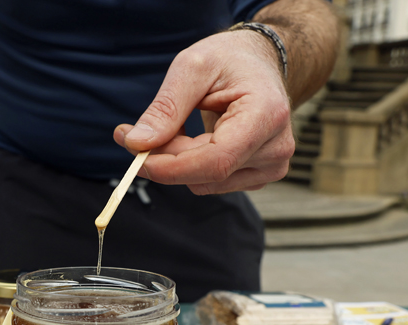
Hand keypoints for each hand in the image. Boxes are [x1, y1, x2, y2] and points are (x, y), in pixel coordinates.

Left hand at [113, 30, 293, 194]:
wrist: (257, 64)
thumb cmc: (230, 59)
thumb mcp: (192, 67)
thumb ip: (166, 107)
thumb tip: (137, 144)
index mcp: (267, 115)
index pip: (217, 160)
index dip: (172, 167)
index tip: (136, 157)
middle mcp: (275, 148)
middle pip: (206, 173)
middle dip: (164, 158)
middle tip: (132, 133)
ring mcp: (270, 166)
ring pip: (204, 182)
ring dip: (175, 161)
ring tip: (173, 126)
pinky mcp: (258, 176)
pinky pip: (210, 182)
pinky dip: (189, 165)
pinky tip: (190, 139)